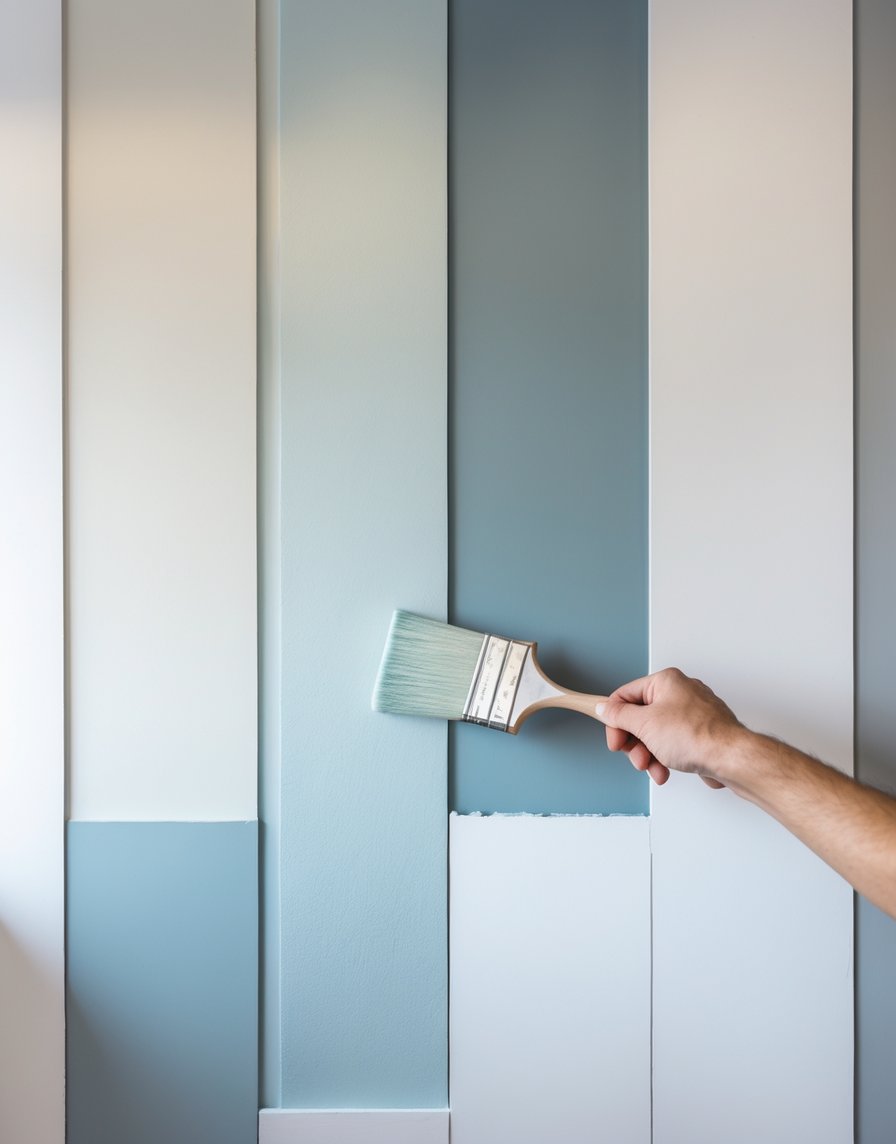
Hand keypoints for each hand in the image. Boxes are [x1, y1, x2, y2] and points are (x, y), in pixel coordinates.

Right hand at [597, 668, 743, 786]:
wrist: (730, 758)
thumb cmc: (697, 736)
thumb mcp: (645, 724)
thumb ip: (619, 715)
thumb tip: (605, 708)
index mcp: (665, 682)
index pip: (626, 696)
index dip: (615, 721)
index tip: (614, 741)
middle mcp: (680, 693)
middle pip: (641, 717)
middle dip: (635, 743)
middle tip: (635, 758)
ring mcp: (692, 713)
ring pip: (656, 733)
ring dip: (648, 755)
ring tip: (652, 768)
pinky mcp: (700, 732)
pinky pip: (673, 743)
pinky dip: (665, 757)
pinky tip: (664, 771)